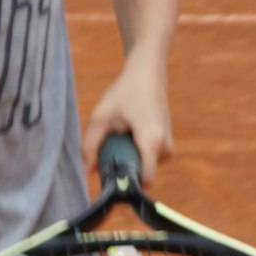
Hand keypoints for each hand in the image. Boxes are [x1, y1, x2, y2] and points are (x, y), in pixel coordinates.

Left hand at [83, 57, 172, 184]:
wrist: (148, 71)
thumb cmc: (125, 91)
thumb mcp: (101, 116)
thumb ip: (90, 145)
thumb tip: (87, 172)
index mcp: (152, 140)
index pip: (146, 179)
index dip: (128, 184)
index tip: (112, 179)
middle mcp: (165, 145)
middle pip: (142, 173)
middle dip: (124, 167)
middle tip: (109, 149)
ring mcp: (169, 143)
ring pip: (146, 166)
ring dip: (130, 158)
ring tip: (120, 136)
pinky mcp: (167, 141)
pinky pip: (150, 157)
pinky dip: (137, 151)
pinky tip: (128, 132)